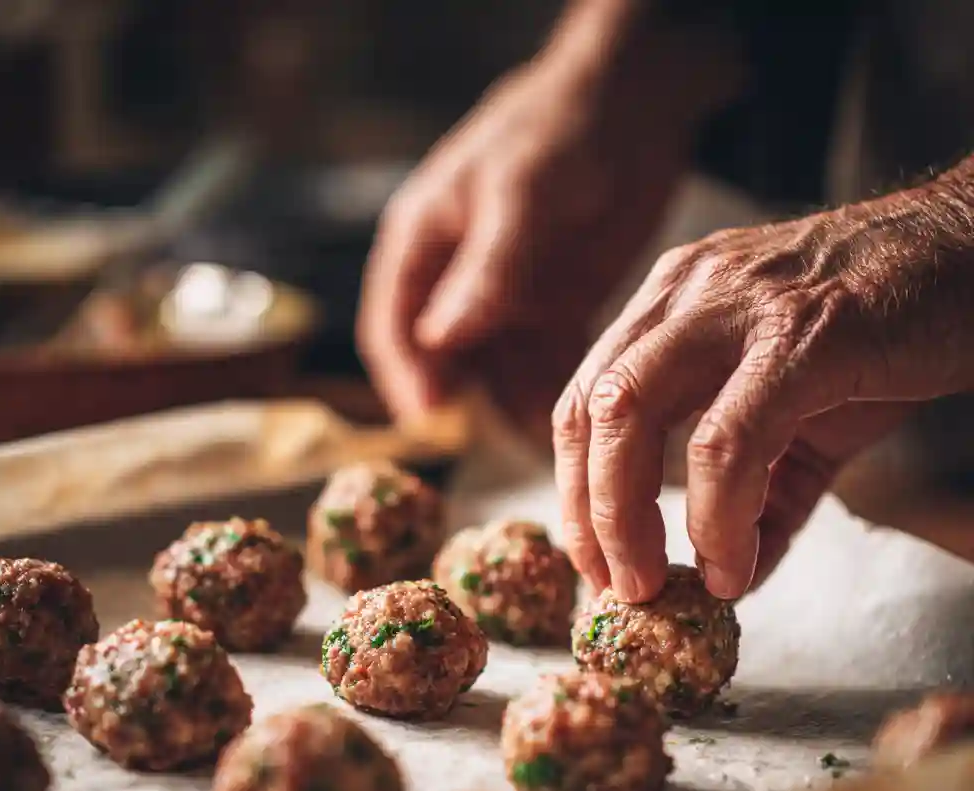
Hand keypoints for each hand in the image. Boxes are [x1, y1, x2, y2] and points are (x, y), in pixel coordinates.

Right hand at [356, 38, 703, 428]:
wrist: (637, 104)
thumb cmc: (562, 129)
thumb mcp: (523, 192)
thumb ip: (486, 267)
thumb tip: (439, 339)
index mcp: (422, 244)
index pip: (393, 327)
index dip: (406, 377)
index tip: (432, 421)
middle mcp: (455, 281)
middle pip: (444, 363)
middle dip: (467, 407)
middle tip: (500, 446)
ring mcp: (503, 300)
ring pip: (496, 374)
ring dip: (515, 409)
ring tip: (548, 440)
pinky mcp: (551, 310)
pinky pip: (542, 365)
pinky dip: (554, 391)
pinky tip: (576, 418)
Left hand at [553, 164, 973, 601]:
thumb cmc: (885, 331)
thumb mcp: (802, 417)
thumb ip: (760, 496)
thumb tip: (731, 579)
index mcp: (669, 307)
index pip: (582, 401)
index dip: (575, 491)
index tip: (594, 561)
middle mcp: (685, 294)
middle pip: (589, 410)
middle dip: (587, 515)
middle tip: (616, 587)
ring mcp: (738, 305)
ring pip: (631, 413)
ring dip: (627, 518)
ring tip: (654, 587)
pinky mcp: (805, 334)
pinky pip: (729, 439)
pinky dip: (718, 514)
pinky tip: (733, 562)